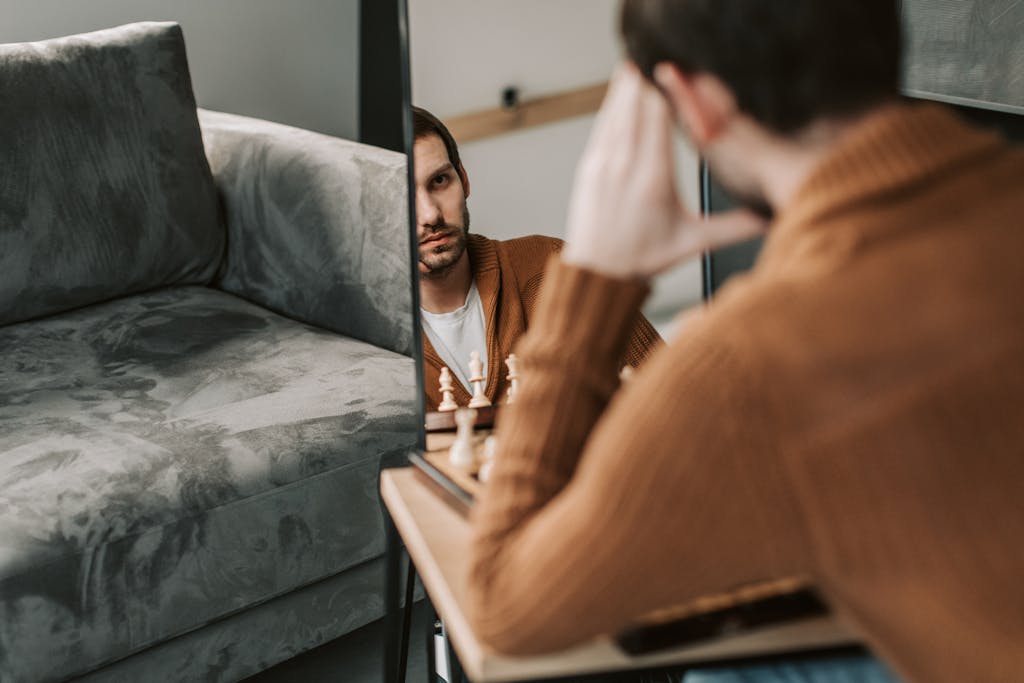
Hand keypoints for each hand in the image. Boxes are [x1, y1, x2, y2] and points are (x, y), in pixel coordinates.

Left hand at [562, 65, 766, 279]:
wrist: (598, 272)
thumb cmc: (642, 258)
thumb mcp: (693, 243)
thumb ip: (734, 226)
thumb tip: (771, 217)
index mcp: (654, 179)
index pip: (660, 120)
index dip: (667, 92)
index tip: (677, 76)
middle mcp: (626, 166)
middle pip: (637, 108)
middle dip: (648, 82)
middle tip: (661, 63)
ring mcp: (604, 164)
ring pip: (617, 111)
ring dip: (627, 86)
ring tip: (639, 65)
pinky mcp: (589, 167)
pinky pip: (602, 125)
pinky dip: (611, 104)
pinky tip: (619, 89)